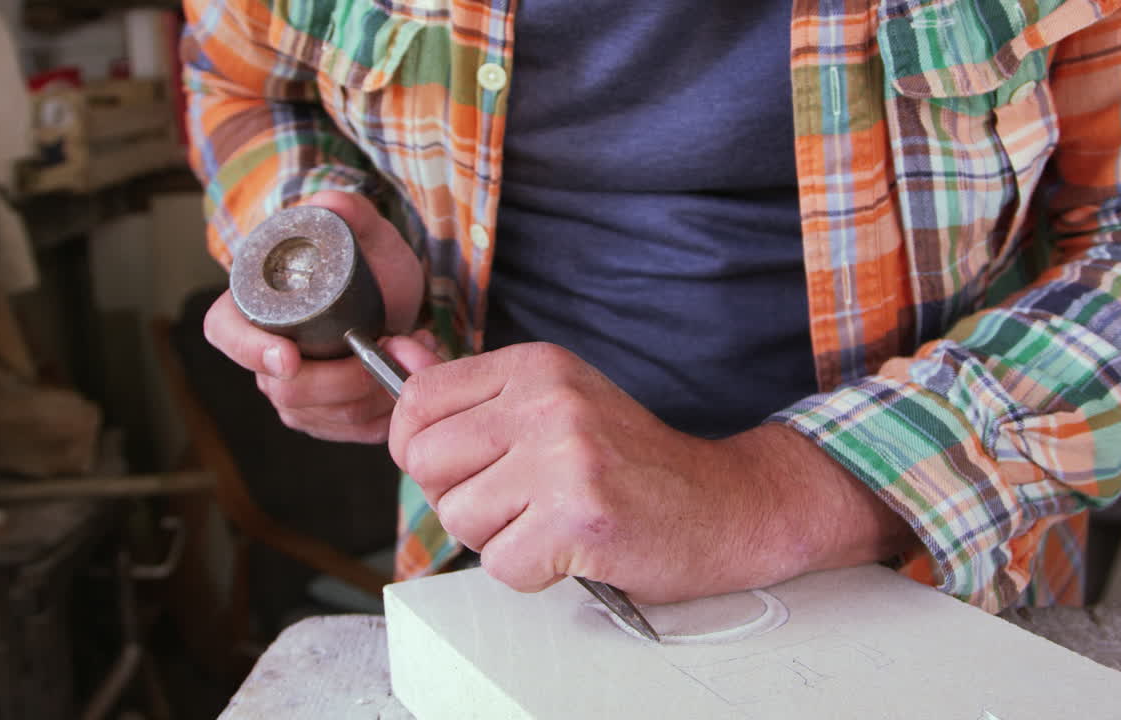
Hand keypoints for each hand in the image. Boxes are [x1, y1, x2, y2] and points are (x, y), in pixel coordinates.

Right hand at [203, 191, 432, 442]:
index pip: (226, 333)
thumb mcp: (370, 236)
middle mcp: (263, 356)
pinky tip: (408, 377)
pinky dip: (388, 410)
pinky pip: (353, 431)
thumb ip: (351, 213)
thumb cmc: (372, 269)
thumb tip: (330, 203)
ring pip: (326, 415)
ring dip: (377, 389)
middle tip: (392, 344)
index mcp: (253, 306)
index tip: (287, 358)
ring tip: (411, 349)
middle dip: (346, 377)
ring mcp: (293, 394)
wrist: (400, 305)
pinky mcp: (326, 420)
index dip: (250, 350)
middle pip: (286, 389)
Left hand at [389, 342, 913, 602]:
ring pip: (458, 519)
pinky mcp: (578, 516)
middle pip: (424, 463)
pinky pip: (501, 565)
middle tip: (518, 499)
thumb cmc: (635, 462)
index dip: (420, 445)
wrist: (722, 504)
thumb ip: (474, 389)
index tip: (460, 464)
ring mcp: (564, 458)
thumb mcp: (556, 402)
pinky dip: (532, 572)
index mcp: (536, 367)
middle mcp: (547, 402)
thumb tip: (398, 359)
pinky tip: (571, 548)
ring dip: (499, 537)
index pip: (418, 400)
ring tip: (552, 520)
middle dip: (459, 496)